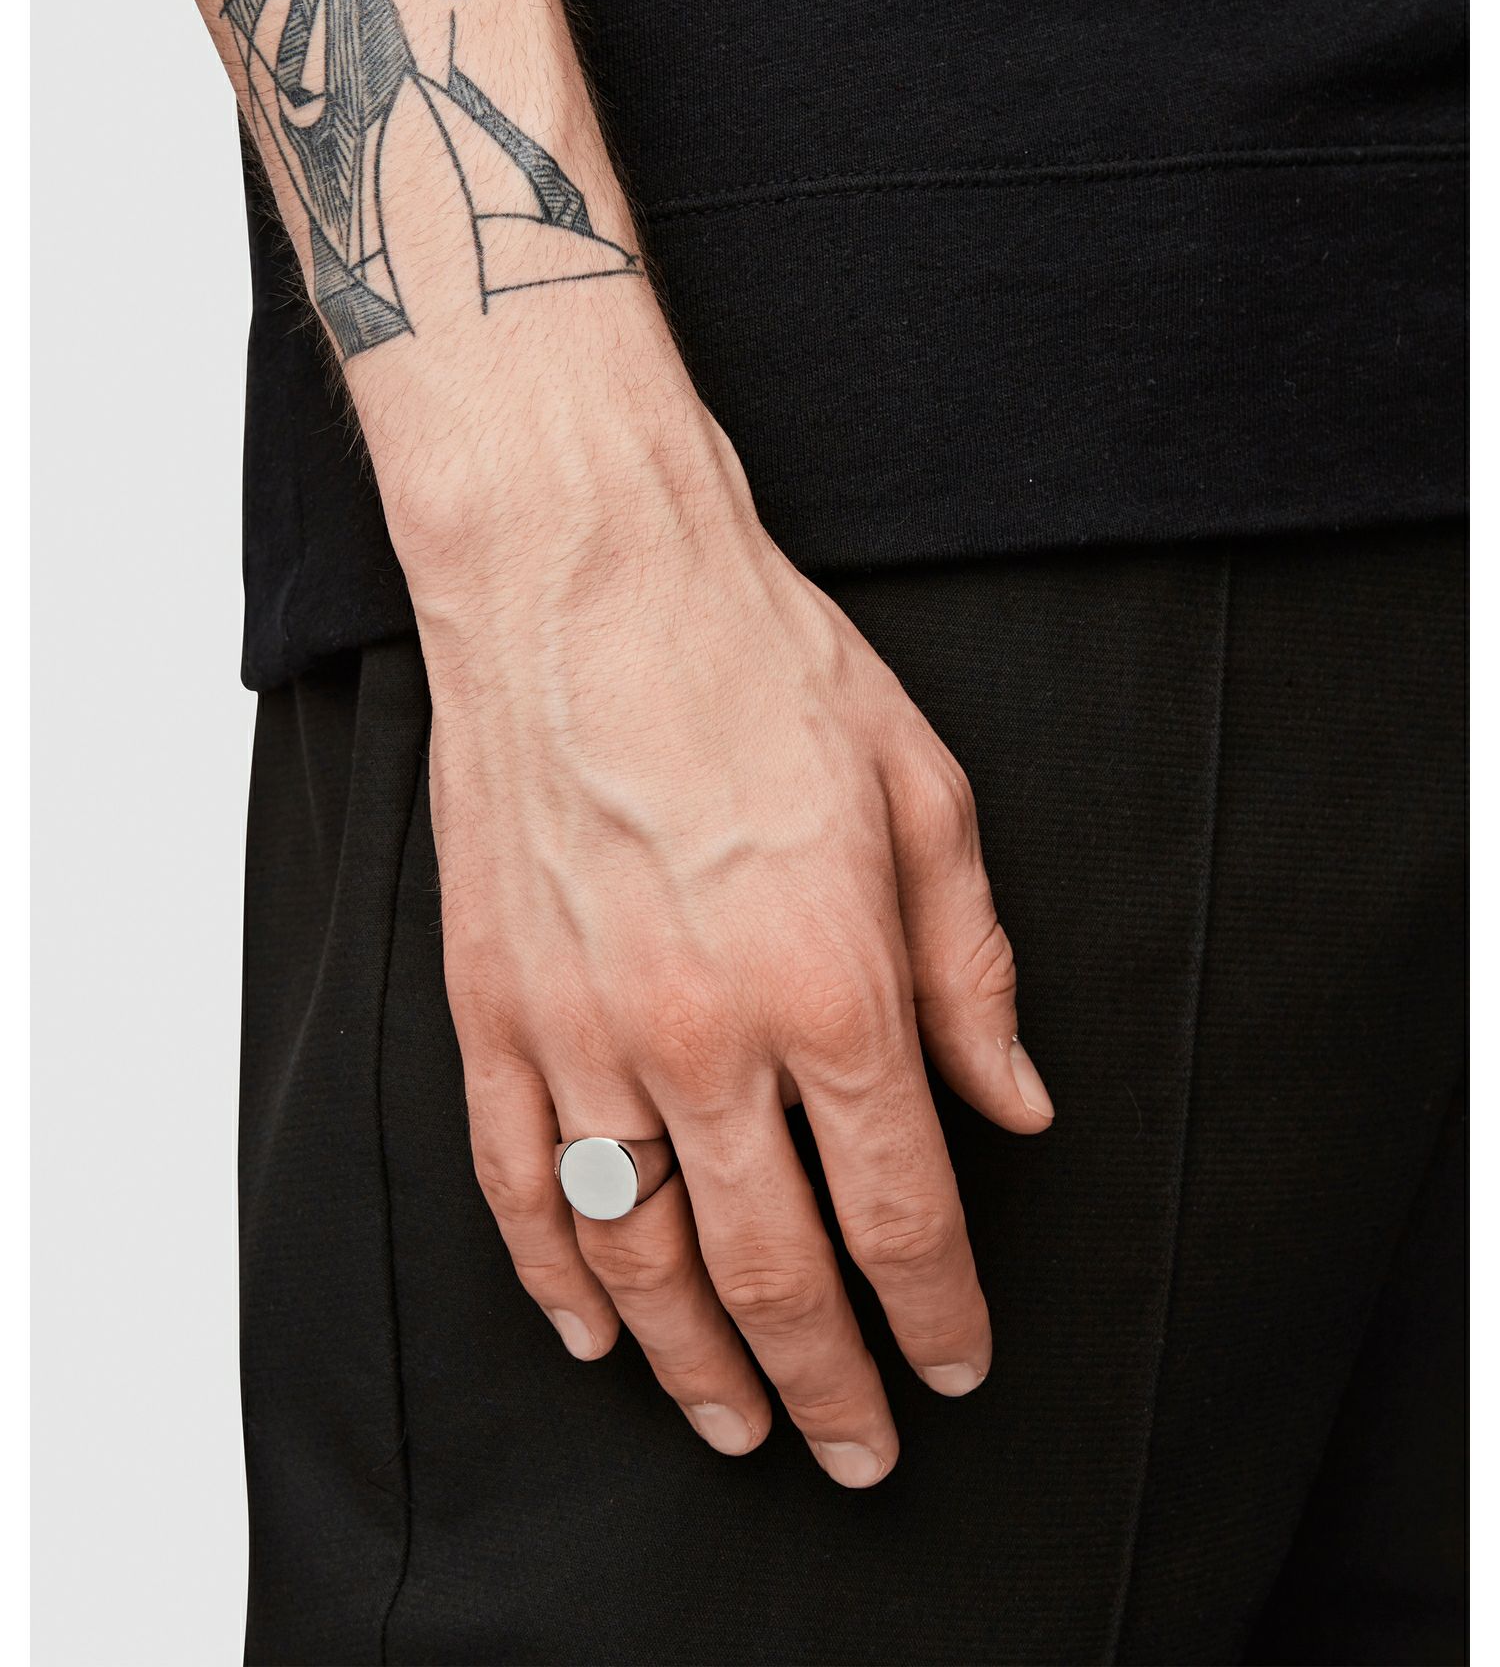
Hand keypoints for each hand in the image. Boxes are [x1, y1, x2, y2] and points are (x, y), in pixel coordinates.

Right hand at [376, 292, 1054, 1488]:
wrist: (588, 577)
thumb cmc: (761, 665)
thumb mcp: (925, 796)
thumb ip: (973, 971)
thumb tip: (1016, 1104)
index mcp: (834, 983)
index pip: (901, 1210)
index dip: (938, 1313)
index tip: (957, 1365)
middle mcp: (705, 1035)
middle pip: (774, 1269)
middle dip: (829, 1382)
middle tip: (860, 1449)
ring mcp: (581, 1030)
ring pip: (640, 1257)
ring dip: (696, 1363)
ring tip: (735, 1424)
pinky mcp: (493, 1006)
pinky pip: (516, 1185)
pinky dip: (553, 1280)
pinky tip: (595, 1333)